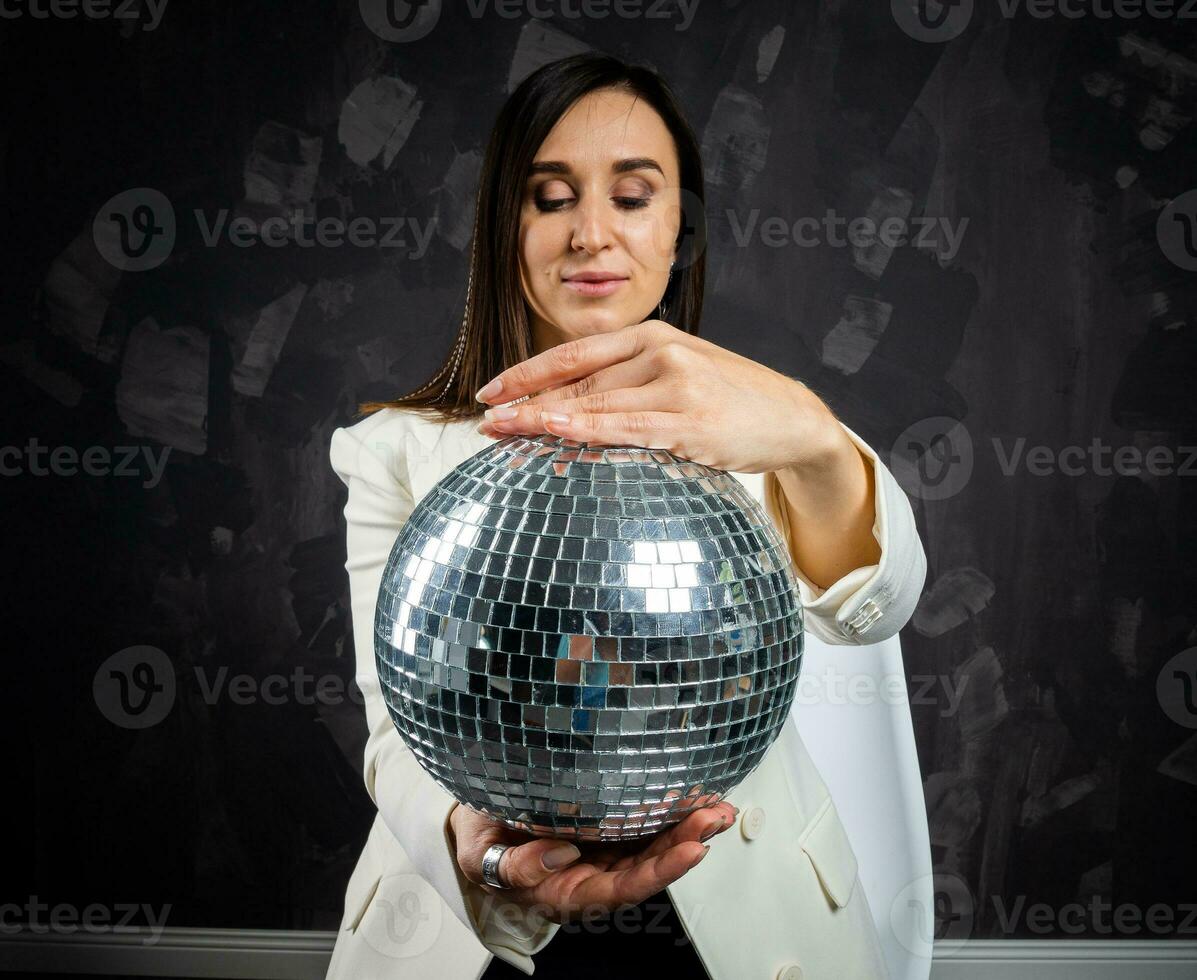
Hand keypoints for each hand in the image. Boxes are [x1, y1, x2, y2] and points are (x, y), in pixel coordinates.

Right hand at [448, 797, 737, 923]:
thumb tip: (560, 856)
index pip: (622, 888)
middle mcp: (594, 873)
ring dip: (688, 827)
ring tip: (717, 807)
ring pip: (654, 844)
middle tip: (714, 817)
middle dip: (687, 843)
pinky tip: (696, 795)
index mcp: (567, 891)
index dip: (660, 872)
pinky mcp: (607, 822)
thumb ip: (515, 867)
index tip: (691, 850)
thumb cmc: (481, 839)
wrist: (475, 817)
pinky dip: (672, 809)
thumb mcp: (482, 856)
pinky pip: (644, 821)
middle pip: (649, 866)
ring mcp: (604, 848)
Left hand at [473, 320, 842, 473]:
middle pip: (577, 380)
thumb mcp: (678, 375)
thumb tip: (570, 410)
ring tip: (501, 433)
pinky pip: (625, 427)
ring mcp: (676, 384)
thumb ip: (629, 385)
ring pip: (594, 403)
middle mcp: (661, 351)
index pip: (575, 353)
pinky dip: (584, 429)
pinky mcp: (690, 421)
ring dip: (541, 419)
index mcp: (653, 335)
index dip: (527, 372)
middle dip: (524, 402)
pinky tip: (553, 431)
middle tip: (483, 422)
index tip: (490, 392)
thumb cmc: (729, 400)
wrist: (792, 418)